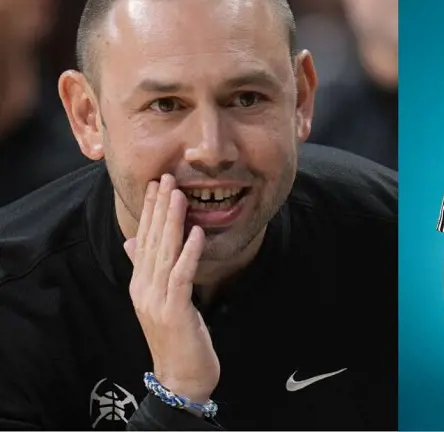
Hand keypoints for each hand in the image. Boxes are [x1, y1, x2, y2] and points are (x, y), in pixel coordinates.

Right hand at [124, 173, 219, 403]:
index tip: (155, 184)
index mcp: (140, 285)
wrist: (180, 378)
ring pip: (165, 254)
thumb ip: (147, 270)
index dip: (150, 211)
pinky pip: (182, 276)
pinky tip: (196, 232)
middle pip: (152, 242)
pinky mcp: (175, 311)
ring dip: (172, 222)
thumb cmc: (176, 337)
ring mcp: (157, 300)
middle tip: (165, 178)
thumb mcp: (160, 300)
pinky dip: (189, 252)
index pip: (144, 241)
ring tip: (179, 195)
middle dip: (159, 208)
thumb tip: (132, 242)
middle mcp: (144, 289)